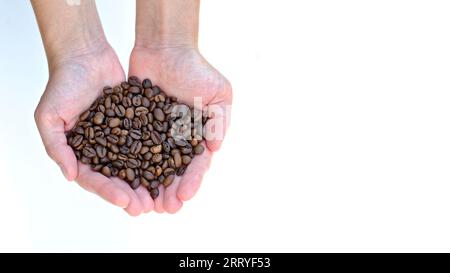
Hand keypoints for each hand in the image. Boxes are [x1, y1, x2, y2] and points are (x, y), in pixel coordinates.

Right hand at [34, 45, 152, 215]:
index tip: (126, 202)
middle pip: (120, 177)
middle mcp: (104, 149)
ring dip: (150, 181)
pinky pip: (151, 141)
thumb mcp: (50, 117)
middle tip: (149, 208)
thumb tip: (71, 177)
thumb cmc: (63, 85)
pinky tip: (173, 166)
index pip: (95, 179)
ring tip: (164, 196)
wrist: (85, 56)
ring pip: (139, 163)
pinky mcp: (139, 123)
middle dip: (134, 194)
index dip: (109, 192)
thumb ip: (56, 147)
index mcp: (82, 154)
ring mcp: (122, 137)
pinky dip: (161, 154)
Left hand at [129, 46, 231, 212]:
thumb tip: (214, 148)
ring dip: (150, 186)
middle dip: (171, 191)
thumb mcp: (219, 92)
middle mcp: (176, 139)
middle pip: (173, 171)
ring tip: (146, 205)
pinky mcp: (134, 126)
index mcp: (197, 135)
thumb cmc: (196, 69)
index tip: (185, 196)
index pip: (197, 163)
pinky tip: (125, 181)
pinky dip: (129, 165)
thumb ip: (220, 120)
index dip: (192, 181)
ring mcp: (154, 134)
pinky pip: (131, 148)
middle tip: (165, 209)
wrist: (166, 47)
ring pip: (151, 166)